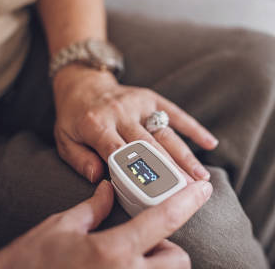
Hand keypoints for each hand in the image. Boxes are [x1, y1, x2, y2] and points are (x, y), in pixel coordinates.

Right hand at [0, 180, 212, 268]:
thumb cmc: (27, 261)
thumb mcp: (61, 227)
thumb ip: (93, 208)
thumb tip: (108, 189)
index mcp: (113, 251)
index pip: (164, 219)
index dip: (188, 200)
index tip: (204, 188)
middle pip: (177, 259)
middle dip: (167, 249)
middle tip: (144, 243)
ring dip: (157, 267)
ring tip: (129, 260)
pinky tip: (117, 268)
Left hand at [52, 66, 217, 182]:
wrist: (83, 83)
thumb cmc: (74, 118)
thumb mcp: (64, 141)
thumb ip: (80, 160)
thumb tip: (99, 178)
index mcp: (96, 124)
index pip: (119, 152)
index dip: (137, 172)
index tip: (155, 192)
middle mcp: (120, 113)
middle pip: (149, 146)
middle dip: (170, 170)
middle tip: (188, 190)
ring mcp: (139, 104)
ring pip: (165, 133)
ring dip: (185, 155)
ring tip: (201, 176)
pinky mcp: (152, 99)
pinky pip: (175, 114)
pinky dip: (193, 128)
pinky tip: (210, 142)